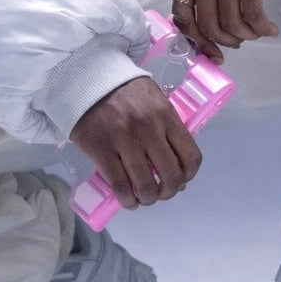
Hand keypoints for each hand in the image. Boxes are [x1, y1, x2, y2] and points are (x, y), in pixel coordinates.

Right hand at [69, 77, 201, 209]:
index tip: (182, 179)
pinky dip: (127, 200)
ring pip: (145, 186)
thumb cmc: (126, 92)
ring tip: (144, 197)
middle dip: (169, 191)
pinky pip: (120, 186)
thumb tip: (177, 165)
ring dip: (148, 199)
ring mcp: (125, 141)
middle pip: (171, 176)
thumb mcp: (155, 100)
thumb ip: (168, 127)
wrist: (89, 81)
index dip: (189, 175)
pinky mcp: (102, 150)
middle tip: (161, 192)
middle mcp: (149, 129)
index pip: (191, 156)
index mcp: (166, 116)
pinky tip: (128, 200)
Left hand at [171, 0, 280, 62]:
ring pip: (232, 21)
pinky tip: (269, 28)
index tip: (210, 49)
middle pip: (209, 23)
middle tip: (237, 41)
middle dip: (225, 41)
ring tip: (255, 33)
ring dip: (246, 36)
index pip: (182, 15)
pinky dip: (262, 27)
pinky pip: (253, 11)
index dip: (196, 40)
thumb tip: (196, 17)